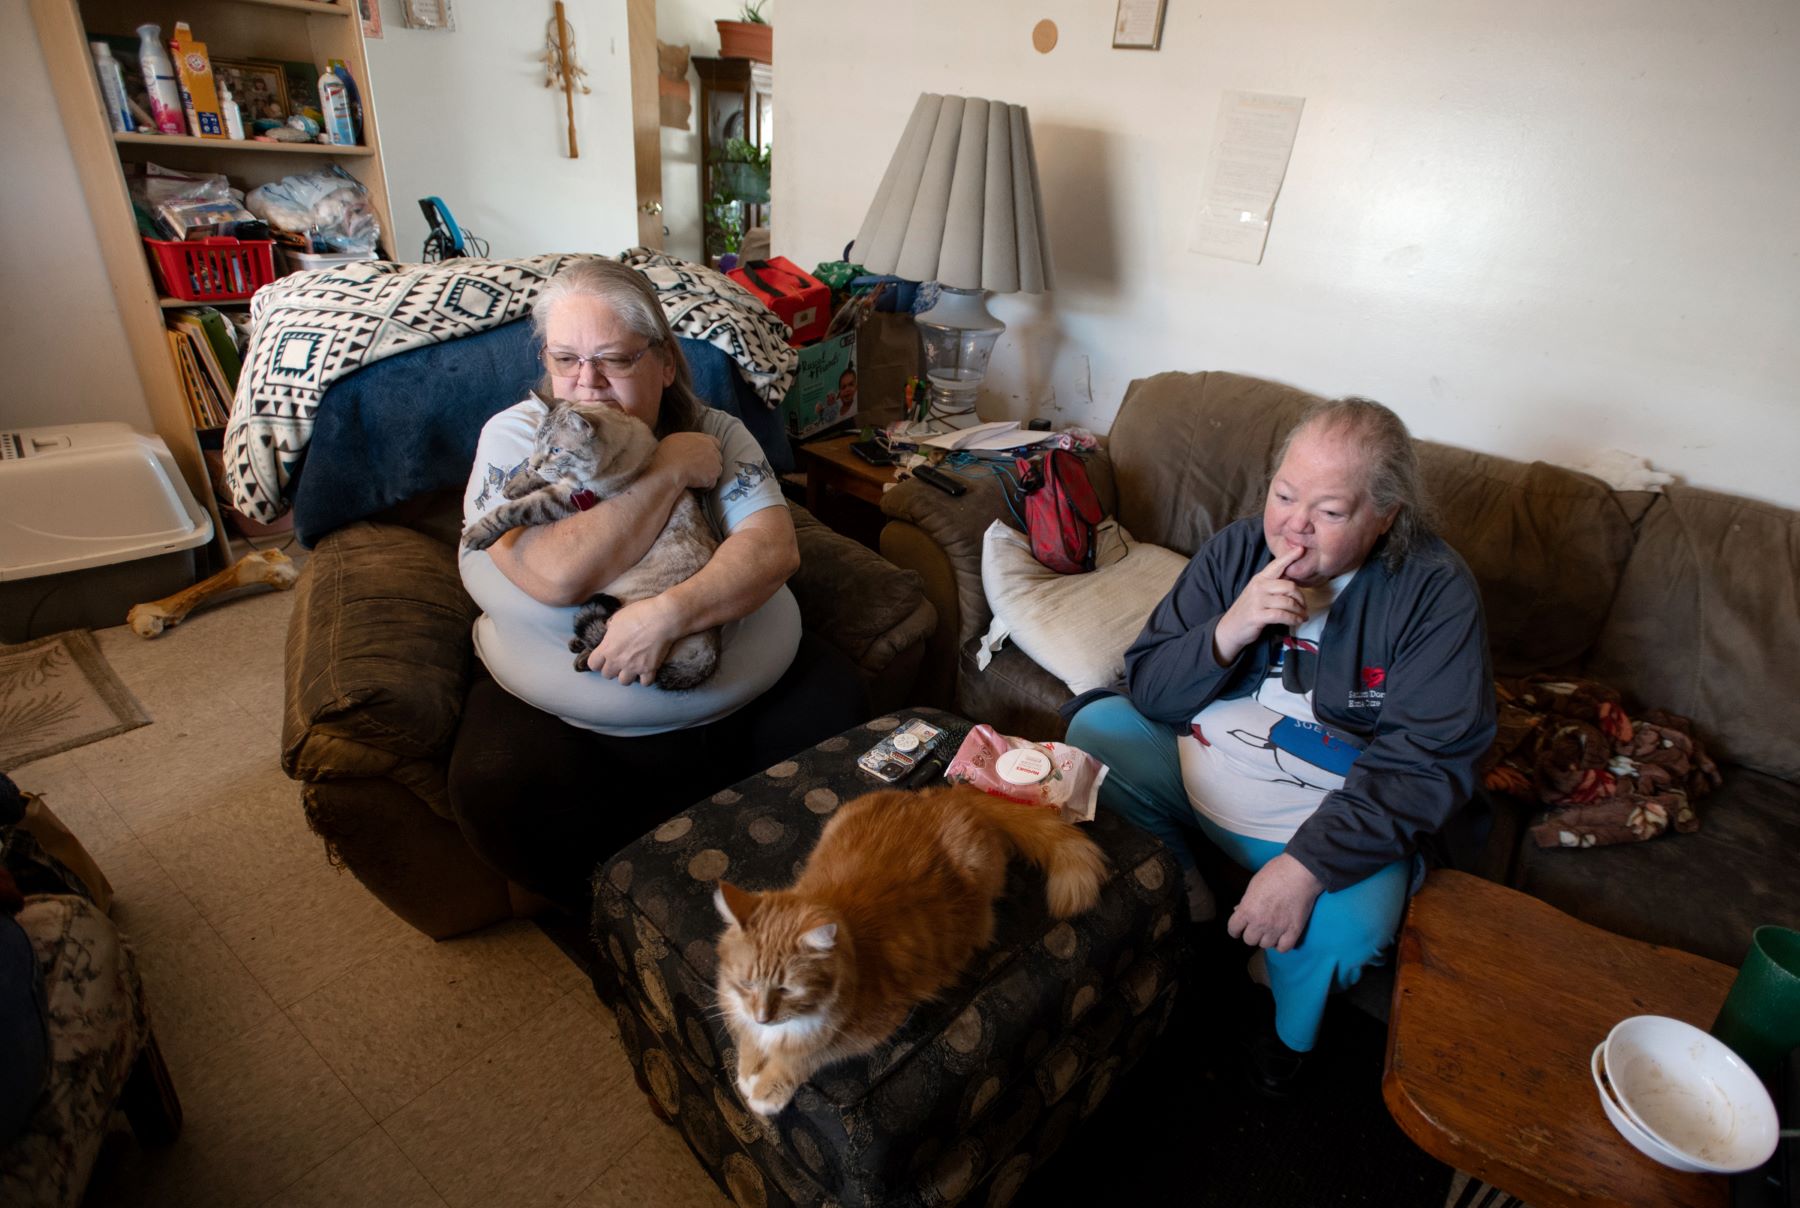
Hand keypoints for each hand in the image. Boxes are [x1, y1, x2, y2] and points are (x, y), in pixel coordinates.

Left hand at [587, 595, 683, 684]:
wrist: (662, 618)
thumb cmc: (639, 614)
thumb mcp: (618, 617)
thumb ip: (610, 629)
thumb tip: (610, 633)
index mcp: (608, 647)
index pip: (593, 664)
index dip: (597, 661)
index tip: (603, 658)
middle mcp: (618, 660)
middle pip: (607, 675)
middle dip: (612, 669)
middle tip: (619, 661)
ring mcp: (634, 667)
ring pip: (624, 682)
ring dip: (627, 675)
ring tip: (632, 667)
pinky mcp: (649, 669)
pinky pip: (645, 683)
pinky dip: (645, 678)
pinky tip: (646, 670)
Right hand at [652, 431, 721, 490]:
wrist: (669, 469)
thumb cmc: (666, 456)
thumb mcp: (673, 441)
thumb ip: (686, 443)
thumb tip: (684, 447)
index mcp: (701, 438)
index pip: (714, 442)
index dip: (710, 451)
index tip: (704, 457)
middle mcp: (710, 448)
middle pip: (717, 457)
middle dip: (710, 464)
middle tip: (699, 471)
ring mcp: (714, 462)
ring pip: (715, 470)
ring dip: (707, 475)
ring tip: (694, 480)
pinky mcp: (713, 475)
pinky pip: (711, 483)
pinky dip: (704, 486)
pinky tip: (694, 486)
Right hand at [1212, 541, 1307, 664]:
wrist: (1230, 628)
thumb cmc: (1248, 610)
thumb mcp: (1258, 593)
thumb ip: (1273, 585)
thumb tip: (1293, 579)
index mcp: (1259, 579)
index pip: (1277, 565)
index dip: (1290, 556)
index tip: (1301, 549)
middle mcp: (1258, 587)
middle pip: (1289, 586)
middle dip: (1301, 598)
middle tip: (1304, 606)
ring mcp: (1257, 601)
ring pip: (1288, 602)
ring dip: (1299, 611)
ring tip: (1302, 616)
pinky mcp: (1258, 615)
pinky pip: (1282, 615)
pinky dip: (1293, 619)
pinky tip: (1297, 621)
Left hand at [1227, 853, 1323, 951]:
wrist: (1300, 872)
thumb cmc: (1275, 873)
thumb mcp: (1253, 885)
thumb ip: (1245, 901)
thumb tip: (1238, 911)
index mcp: (1247, 910)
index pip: (1233, 929)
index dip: (1235, 929)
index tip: (1238, 929)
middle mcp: (1260, 923)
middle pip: (1249, 940)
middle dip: (1251, 933)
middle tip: (1257, 926)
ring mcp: (1277, 929)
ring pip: (1265, 945)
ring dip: (1266, 938)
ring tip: (1270, 930)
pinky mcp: (1293, 931)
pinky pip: (1283, 948)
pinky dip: (1281, 945)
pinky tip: (1281, 937)